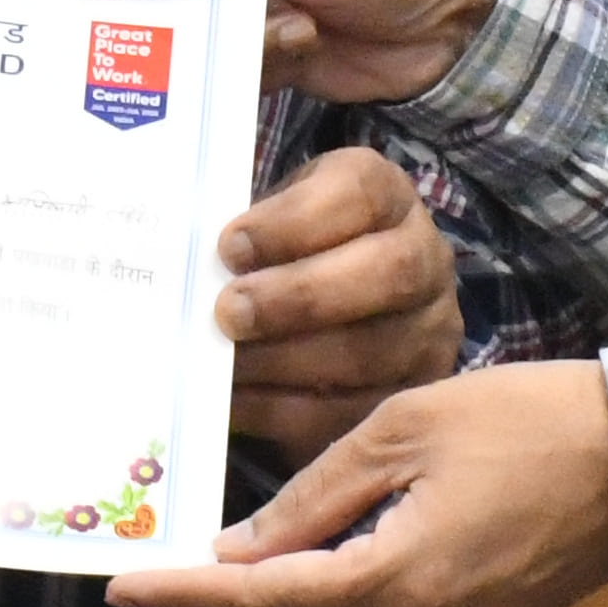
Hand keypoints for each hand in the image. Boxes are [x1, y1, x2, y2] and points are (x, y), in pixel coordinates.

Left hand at [102, 361, 607, 606]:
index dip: (187, 596)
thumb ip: (315, 494)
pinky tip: (288, 598)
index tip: (123, 584)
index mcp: (398, 581)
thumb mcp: (404, 431)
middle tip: (151, 586)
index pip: (264, 602)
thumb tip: (241, 549)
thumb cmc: (526, 423)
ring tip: (204, 595)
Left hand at [219, 143, 458, 466]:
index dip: (295, 221)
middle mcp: (424, 259)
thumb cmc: (280, 253)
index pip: (360, 194)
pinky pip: (352, 412)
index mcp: (385, 197)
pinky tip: (238, 403)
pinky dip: (286, 411)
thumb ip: (239, 232)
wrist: (319, 305)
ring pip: (372, 352)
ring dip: (286, 361)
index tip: (229, 245)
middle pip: (386, 274)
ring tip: (225, 364)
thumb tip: (180, 259)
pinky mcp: (405, 397)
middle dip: (300, 296)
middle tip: (228, 312)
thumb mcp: (268, 219)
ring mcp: (427, 332)